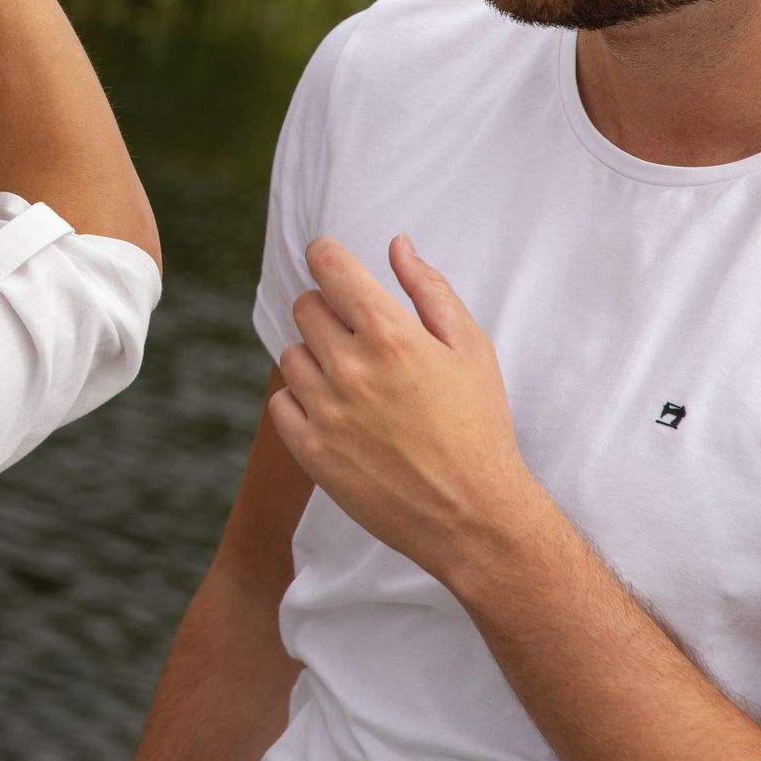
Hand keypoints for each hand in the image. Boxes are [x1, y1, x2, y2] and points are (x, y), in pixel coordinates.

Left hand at [268, 235, 548, 582]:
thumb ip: (429, 289)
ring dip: (315, 358)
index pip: (327, 266)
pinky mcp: (310, 451)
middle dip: (330, 312)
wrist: (473, 515)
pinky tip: (339, 414)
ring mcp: (326, 411)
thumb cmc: (479, 426)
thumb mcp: (471, 348)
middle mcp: (350, 368)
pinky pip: (282, 402)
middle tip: (361, 338)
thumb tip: (395, 245)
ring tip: (355, 382)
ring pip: (290, 354)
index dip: (327, 256)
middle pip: (305, 307)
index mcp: (390, 335)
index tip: (332, 263)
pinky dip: (302, 401)